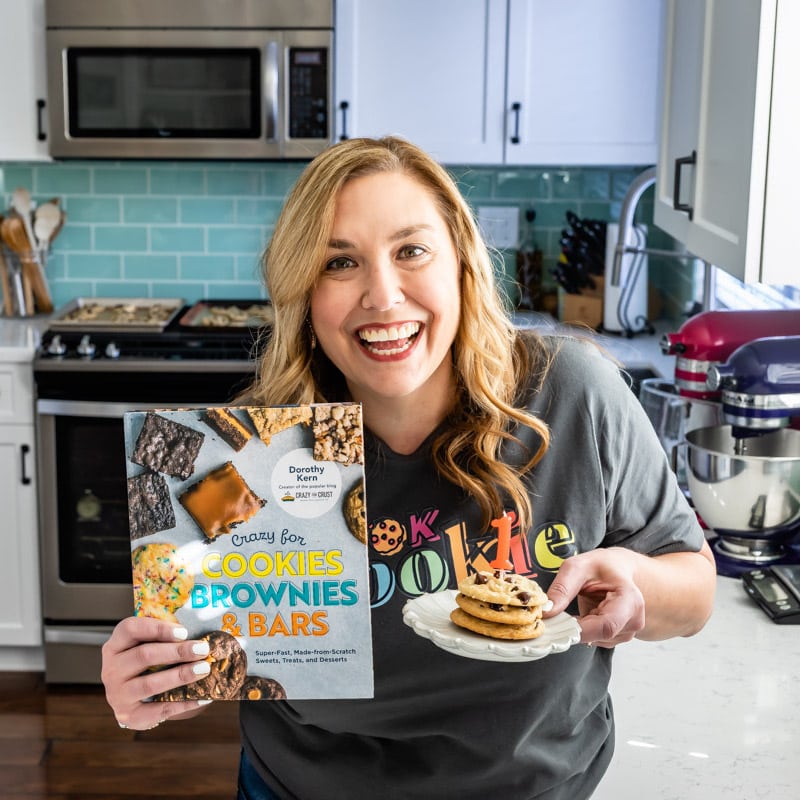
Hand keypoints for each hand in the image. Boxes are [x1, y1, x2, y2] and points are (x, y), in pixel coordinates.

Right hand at [101, 616, 212, 730]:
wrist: (138, 697)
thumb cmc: (150, 662)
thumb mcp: (152, 644)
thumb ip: (170, 636)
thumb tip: (204, 631)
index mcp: (116, 645)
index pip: (130, 629)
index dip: (158, 628)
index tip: (184, 632)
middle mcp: (111, 669)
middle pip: (143, 655)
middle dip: (177, 652)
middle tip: (202, 650)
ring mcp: (117, 694)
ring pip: (150, 684)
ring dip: (180, 676)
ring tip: (203, 669)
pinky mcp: (128, 715)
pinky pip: (158, 709)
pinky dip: (182, 703)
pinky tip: (202, 697)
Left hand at [544, 548, 645, 647]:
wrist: (619, 570)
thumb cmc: (603, 566)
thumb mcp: (578, 567)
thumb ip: (562, 588)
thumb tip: (547, 611)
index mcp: (630, 599)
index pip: (606, 625)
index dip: (579, 629)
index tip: (556, 623)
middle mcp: (634, 619)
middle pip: (599, 635)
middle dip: (574, 627)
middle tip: (558, 614)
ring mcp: (628, 631)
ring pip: (594, 640)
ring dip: (579, 628)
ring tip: (578, 606)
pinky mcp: (618, 636)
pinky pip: (594, 639)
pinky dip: (583, 630)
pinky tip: (585, 614)